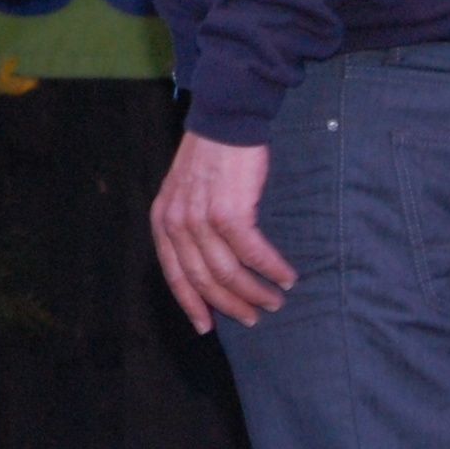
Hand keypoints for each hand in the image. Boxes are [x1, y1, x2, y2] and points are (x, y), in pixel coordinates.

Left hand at [150, 131, 299, 335]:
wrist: (225, 121)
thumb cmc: (210, 157)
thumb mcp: (183, 193)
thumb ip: (187, 227)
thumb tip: (206, 266)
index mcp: (163, 221)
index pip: (175, 275)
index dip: (192, 304)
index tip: (207, 327)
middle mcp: (177, 223)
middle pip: (203, 280)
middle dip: (231, 304)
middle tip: (254, 317)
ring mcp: (201, 218)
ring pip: (228, 272)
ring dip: (255, 291)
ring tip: (275, 300)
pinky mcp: (230, 211)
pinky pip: (252, 252)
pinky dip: (271, 269)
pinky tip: (286, 276)